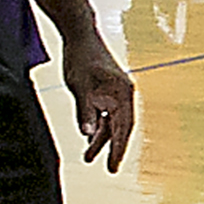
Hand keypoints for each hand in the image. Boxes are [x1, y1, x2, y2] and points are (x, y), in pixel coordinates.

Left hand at [59, 28, 135, 172]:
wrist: (79, 34)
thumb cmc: (80, 58)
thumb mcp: (80, 86)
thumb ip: (85, 111)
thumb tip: (88, 134)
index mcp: (123, 92)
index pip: (123, 126)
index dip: (119, 148)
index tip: (113, 166)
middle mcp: (123, 94)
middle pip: (120, 127)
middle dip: (113, 148)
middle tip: (109, 169)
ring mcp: (115, 92)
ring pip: (110, 121)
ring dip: (100, 138)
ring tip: (88, 157)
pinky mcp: (106, 90)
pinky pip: (104, 113)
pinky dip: (97, 125)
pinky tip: (88, 138)